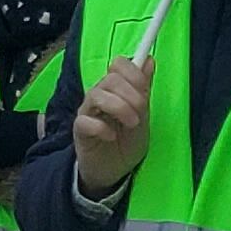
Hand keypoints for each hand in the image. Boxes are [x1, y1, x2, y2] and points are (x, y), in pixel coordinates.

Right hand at [74, 54, 151, 198]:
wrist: (114, 171)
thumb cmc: (127, 142)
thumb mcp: (143, 115)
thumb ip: (143, 88)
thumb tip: (149, 59)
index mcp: (115, 89)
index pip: (119, 64)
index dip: (134, 73)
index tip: (144, 90)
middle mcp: (99, 95)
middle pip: (110, 78)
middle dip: (131, 95)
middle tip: (140, 115)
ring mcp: (87, 112)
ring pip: (96, 95)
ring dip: (119, 108)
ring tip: (131, 124)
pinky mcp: (80, 130)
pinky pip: (85, 121)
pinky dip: (101, 127)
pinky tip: (111, 137)